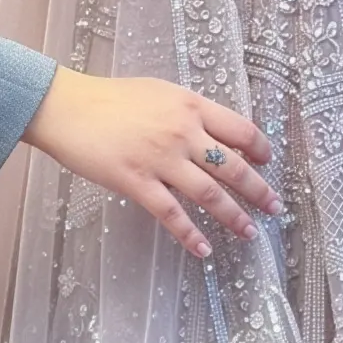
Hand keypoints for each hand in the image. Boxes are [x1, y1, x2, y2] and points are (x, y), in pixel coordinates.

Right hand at [21, 67, 281, 258]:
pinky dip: (190, 235)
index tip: (267, 162)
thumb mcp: (158, 92)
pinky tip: (202, 249)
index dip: (259, 148)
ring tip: (249, 233)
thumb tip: (211, 131)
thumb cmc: (109, 97)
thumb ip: (186, 111)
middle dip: (258, 190)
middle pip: (234, 166)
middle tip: (274, 207)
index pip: (240, 129)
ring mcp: (161, 159)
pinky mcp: (138, 183)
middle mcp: (183, 132)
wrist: (68, 108)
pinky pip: (172, 214)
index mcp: (190, 105)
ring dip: (234, 217)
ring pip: (210, 194)